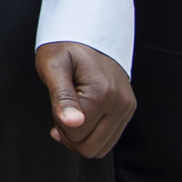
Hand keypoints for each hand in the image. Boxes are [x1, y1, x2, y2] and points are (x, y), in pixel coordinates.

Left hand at [35, 41, 134, 157]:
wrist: (89, 32)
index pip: (77, 134)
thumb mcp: (53, 66)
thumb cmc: (65, 47)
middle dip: (70, 136)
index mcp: (102, 93)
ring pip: (101, 148)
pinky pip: (109, 139)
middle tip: (60, 112)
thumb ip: (62, 97)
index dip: (59, 125)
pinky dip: (92, 135)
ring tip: (70, 114)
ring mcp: (127, 109)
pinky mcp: (128, 110)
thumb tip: (73, 124)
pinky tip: (80, 118)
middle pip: (91, 148)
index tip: (55, 105)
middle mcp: (121, 104)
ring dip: (81, 137)